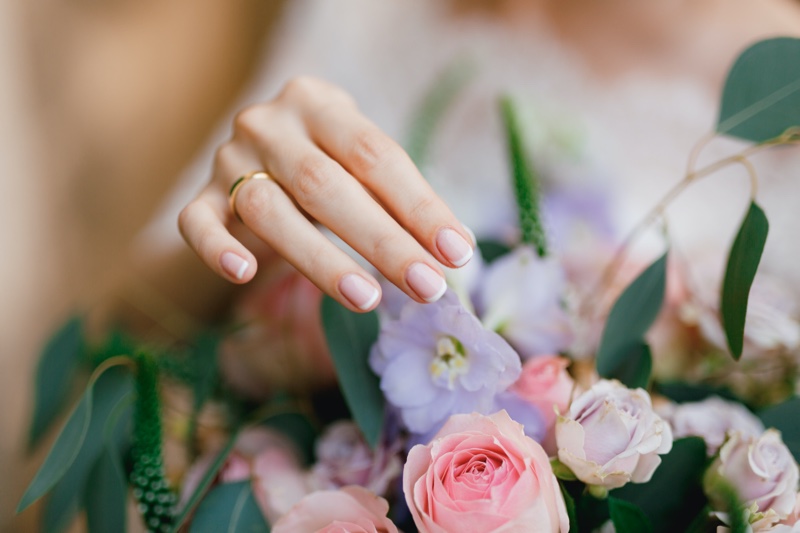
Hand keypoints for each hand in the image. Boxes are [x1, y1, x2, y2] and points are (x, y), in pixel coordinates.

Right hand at [178, 77, 473, 311]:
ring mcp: (227, 159)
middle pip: (326, 186)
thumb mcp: (361, 161)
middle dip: (383, 242)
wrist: (265, 143)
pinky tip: (244, 275)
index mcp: (319, 104)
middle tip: (426, 286)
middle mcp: (269, 124)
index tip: (456, 252)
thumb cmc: (330, 159)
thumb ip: (394, 197)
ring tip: (368, 298)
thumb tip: (449, 253)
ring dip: (321, 260)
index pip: (376, 155)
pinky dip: (217, 249)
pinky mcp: (197, 195)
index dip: (419, 206)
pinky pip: (196, 223)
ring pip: (269, 211)